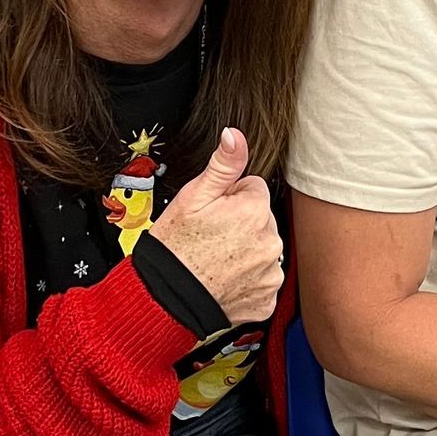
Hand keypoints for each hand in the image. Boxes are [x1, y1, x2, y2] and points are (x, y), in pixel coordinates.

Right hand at [146, 127, 283, 326]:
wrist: (165, 299)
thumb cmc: (175, 248)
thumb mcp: (193, 197)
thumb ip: (223, 165)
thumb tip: (235, 136)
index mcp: (255, 211)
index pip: (254, 189)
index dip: (230, 198)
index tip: (212, 214)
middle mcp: (271, 242)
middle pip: (261, 220)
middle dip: (240, 225)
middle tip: (211, 238)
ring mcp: (270, 274)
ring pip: (262, 250)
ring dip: (245, 253)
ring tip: (215, 260)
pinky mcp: (266, 300)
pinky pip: (261, 282)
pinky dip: (246, 282)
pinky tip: (223, 280)